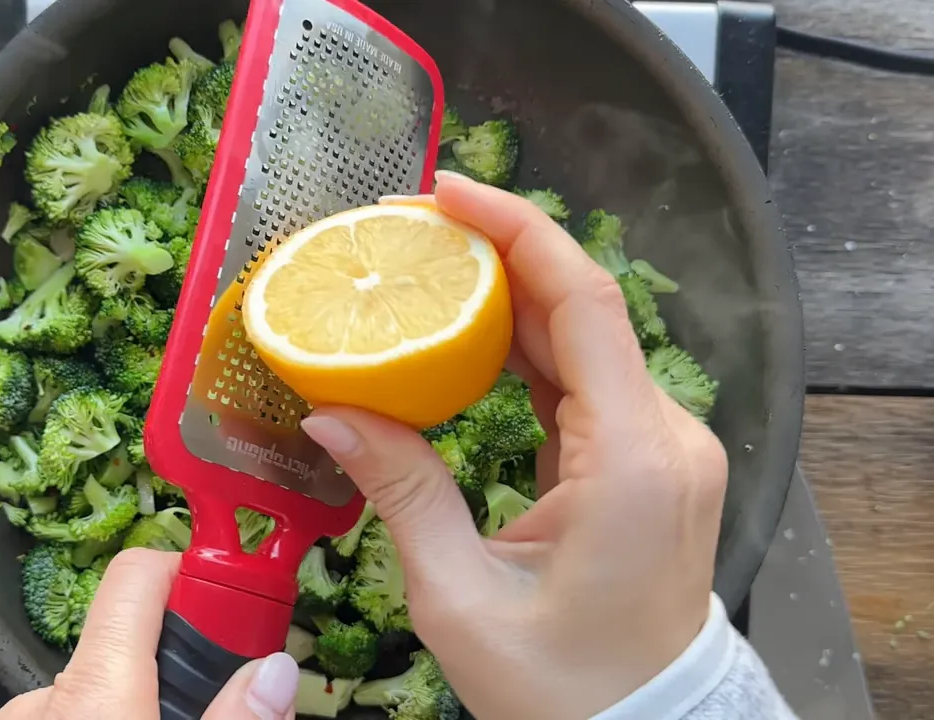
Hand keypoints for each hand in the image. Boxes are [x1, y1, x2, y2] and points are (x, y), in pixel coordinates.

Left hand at [0, 548, 301, 719]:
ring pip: (108, 685)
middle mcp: (47, 697)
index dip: (195, 574)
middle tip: (225, 698)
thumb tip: (276, 669)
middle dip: (184, 659)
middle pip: (134, 638)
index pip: (138, 574)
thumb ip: (235, 717)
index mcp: (93, 691)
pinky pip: (82, 714)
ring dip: (150, 700)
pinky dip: (118, 719)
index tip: (239, 606)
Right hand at [300, 171, 728, 719]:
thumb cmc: (561, 687)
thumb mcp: (459, 596)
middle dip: (500, 254)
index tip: (446, 191)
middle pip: (581, 309)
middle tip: (413, 227)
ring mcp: (663, 448)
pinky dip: (526, 349)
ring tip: (429, 267)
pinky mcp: (647, 462)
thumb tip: (330, 411)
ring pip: (583, 340)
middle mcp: (664, 439)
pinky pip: (585, 382)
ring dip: (509, 298)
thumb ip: (401, 491)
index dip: (518, 230)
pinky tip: (468, 331)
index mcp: (629, 461)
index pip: (581, 305)